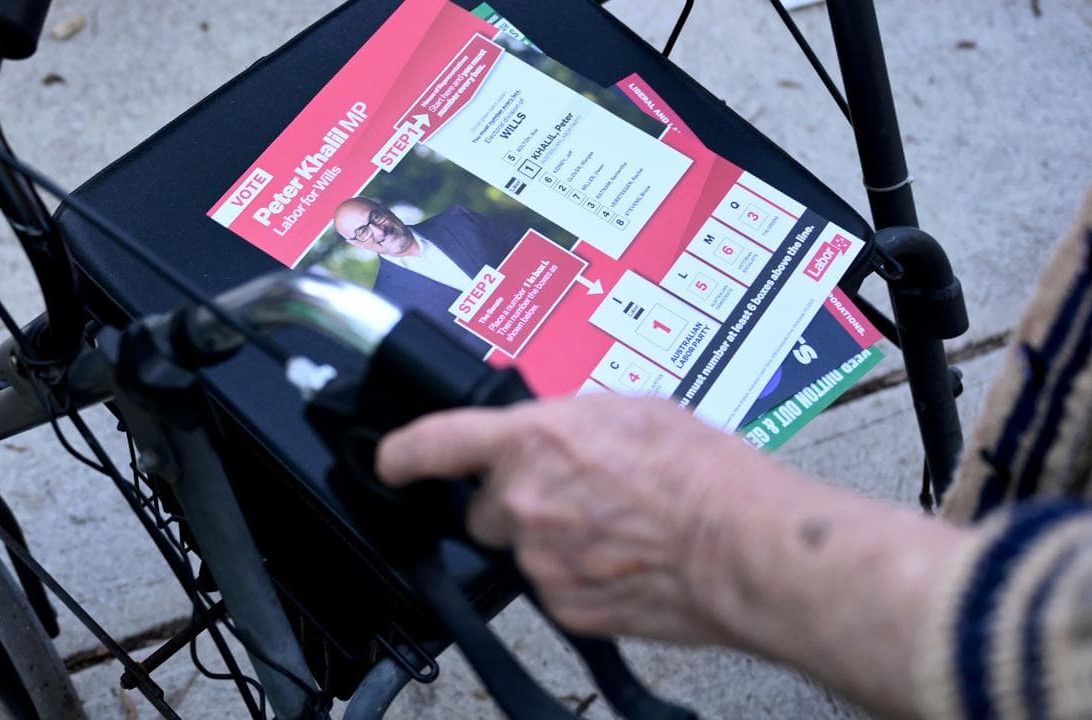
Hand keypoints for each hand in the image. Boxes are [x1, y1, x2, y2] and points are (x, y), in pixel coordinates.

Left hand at [375, 393, 779, 643]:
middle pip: (484, 510)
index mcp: (531, 440)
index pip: (435, 444)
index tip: (389, 461)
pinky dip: (578, 578)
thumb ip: (567, 423)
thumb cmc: (700, 472)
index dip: (401, 454)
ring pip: (522, 551)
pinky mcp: (563, 607)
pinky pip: (553, 589)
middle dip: (516, 504)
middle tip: (574, 498)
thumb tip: (552, 437)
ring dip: (553, 541)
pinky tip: (623, 561)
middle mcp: (522, 501)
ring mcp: (538, 559)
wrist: (740, 545)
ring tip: (616, 530)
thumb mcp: (628, 412)